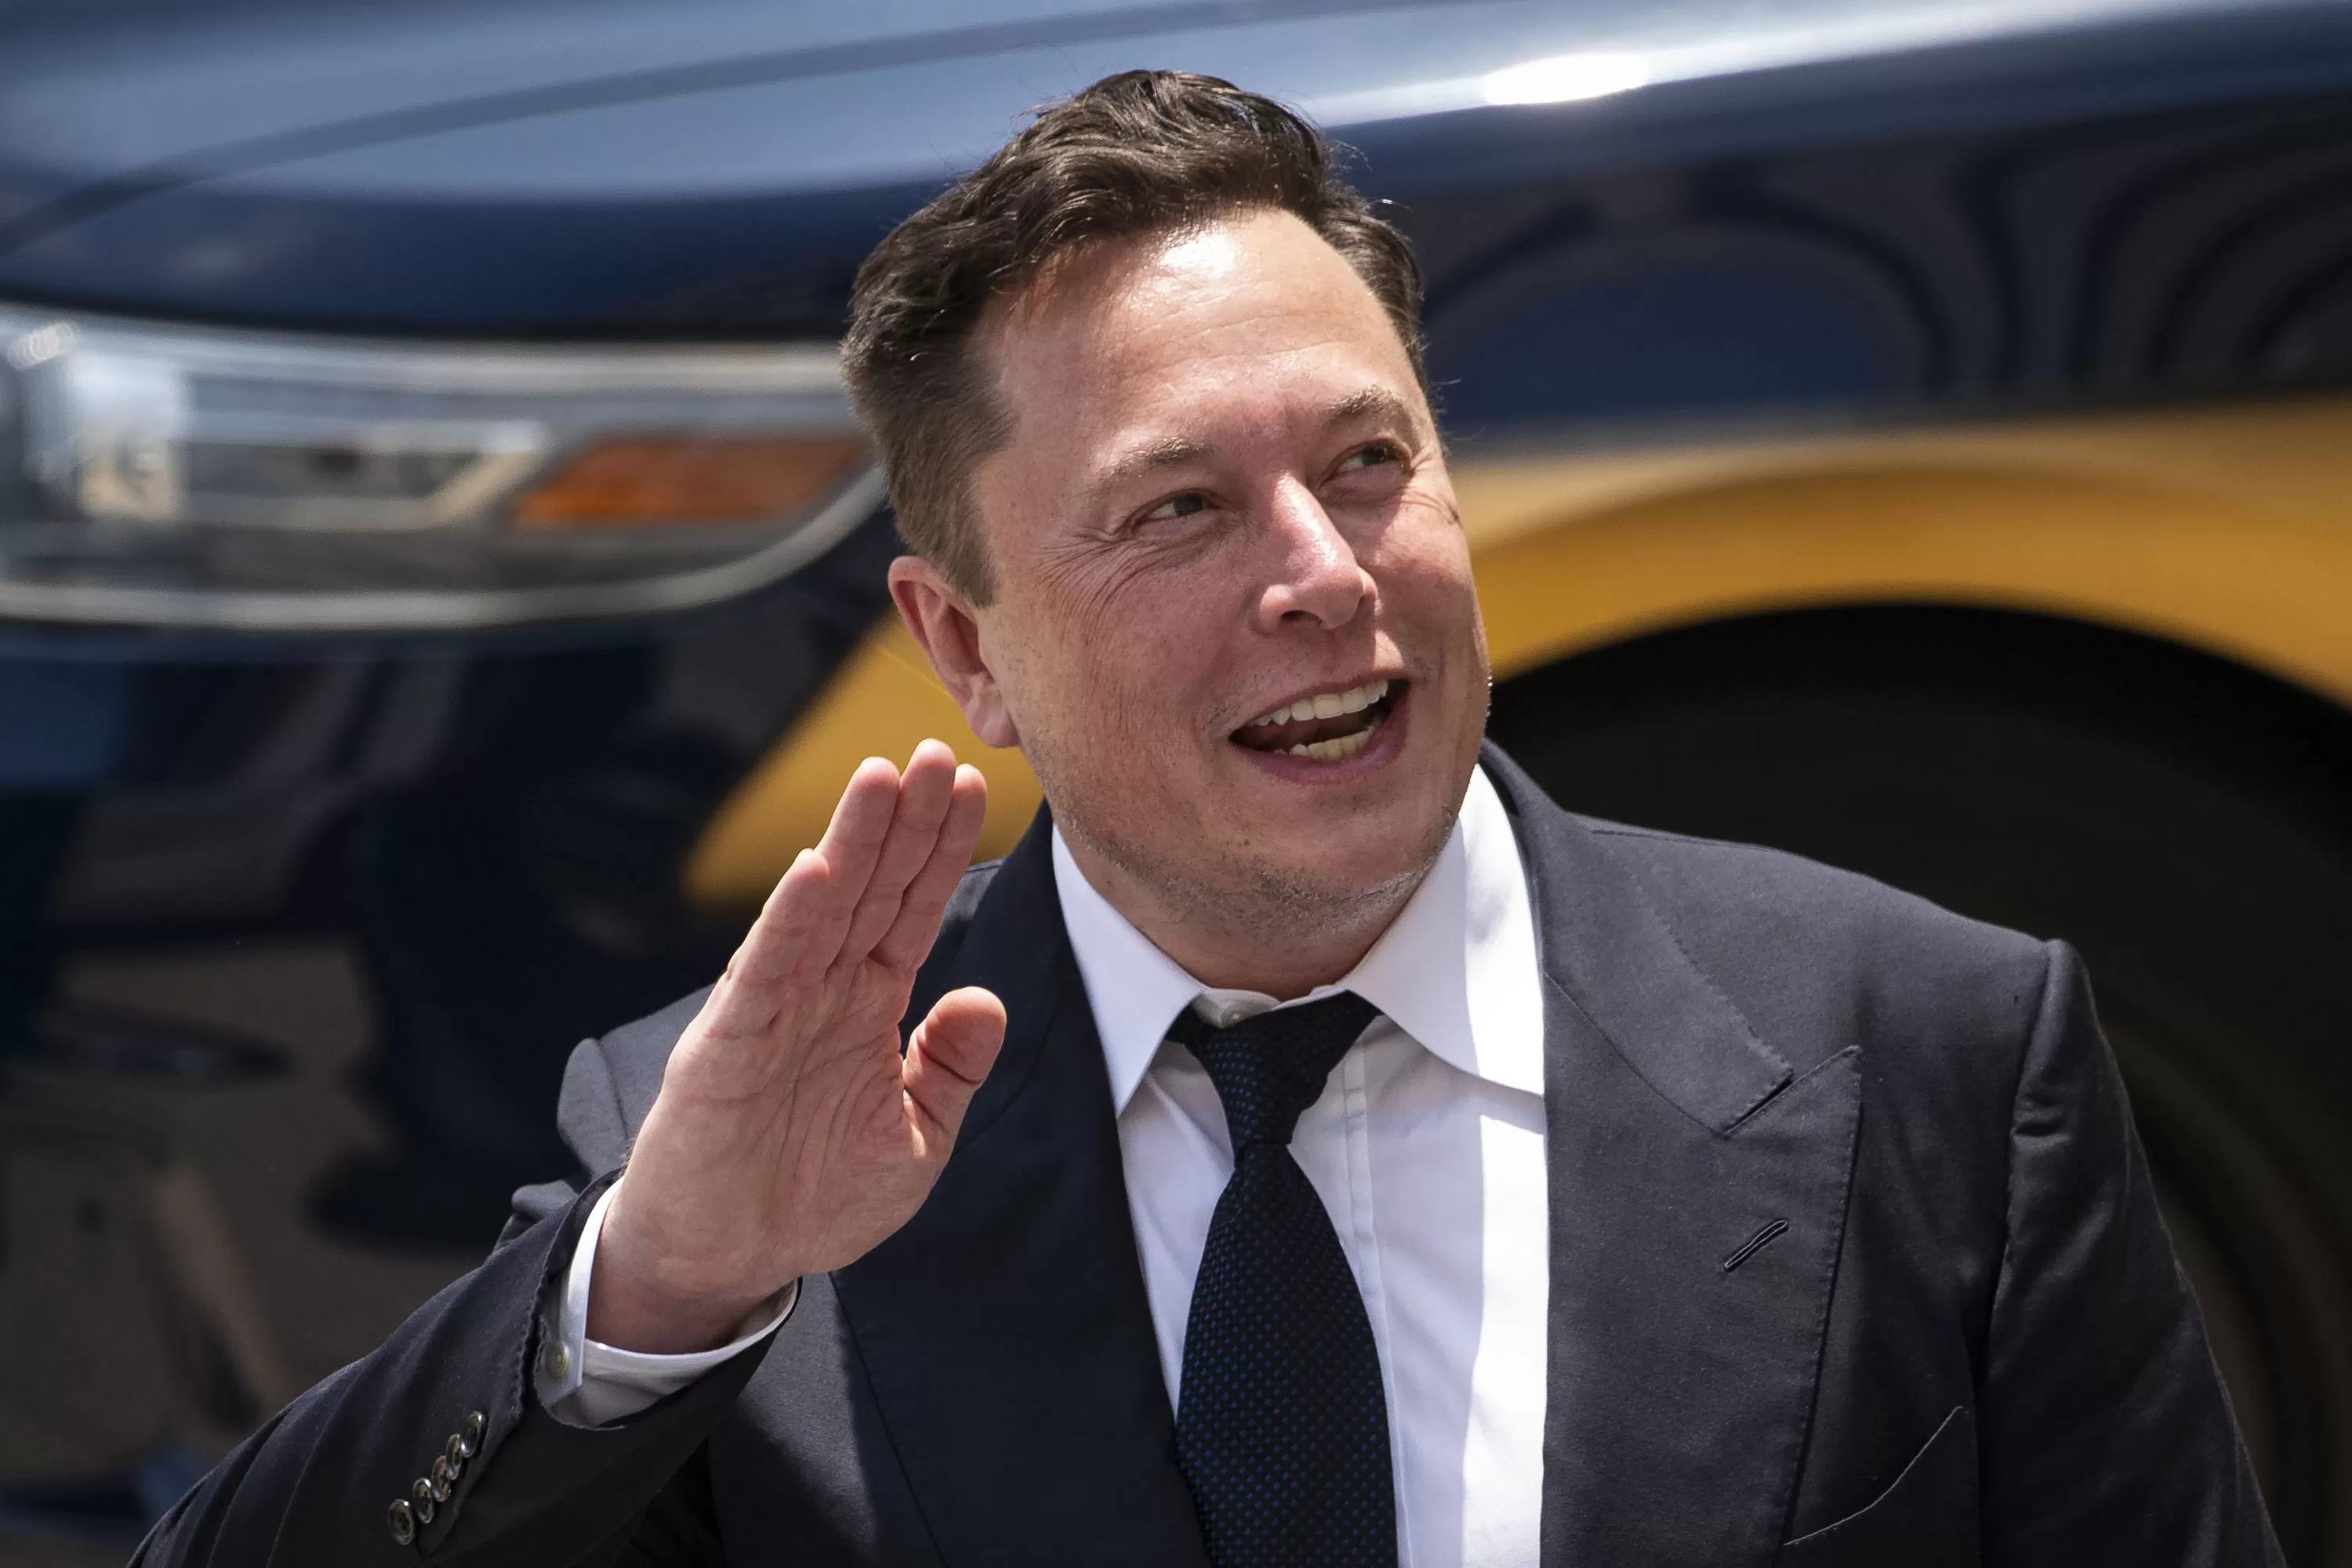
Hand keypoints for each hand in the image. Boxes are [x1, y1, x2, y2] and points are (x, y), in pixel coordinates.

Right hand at [589, 740, 1004, 1353]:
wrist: (726, 1260)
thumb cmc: (812, 1201)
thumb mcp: (914, 1142)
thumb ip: (950, 1072)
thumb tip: (986, 1000)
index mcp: (866, 1004)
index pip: (910, 908)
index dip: (939, 848)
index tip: (971, 785)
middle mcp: (821, 991)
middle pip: (870, 888)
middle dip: (904, 821)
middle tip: (936, 751)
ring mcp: (772, 1010)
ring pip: (819, 910)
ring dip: (850, 844)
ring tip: (881, 778)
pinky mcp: (727, 1044)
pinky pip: (763, 973)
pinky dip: (788, 921)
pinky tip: (815, 870)